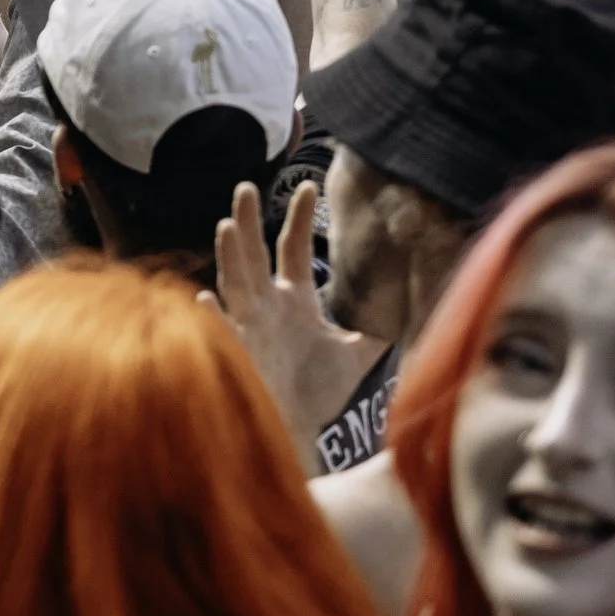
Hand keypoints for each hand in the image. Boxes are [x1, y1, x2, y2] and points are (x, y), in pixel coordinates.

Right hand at [200, 180, 386, 466]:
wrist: (294, 429)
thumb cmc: (315, 392)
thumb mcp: (352, 358)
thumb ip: (371, 332)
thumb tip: (407, 312)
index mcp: (292, 300)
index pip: (293, 249)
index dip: (299, 219)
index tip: (310, 186)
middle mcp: (266, 305)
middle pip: (255, 253)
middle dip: (250, 220)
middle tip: (247, 187)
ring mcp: (249, 326)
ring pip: (235, 282)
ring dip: (230, 255)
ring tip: (228, 226)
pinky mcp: (238, 353)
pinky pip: (223, 331)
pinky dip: (213, 317)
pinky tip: (207, 300)